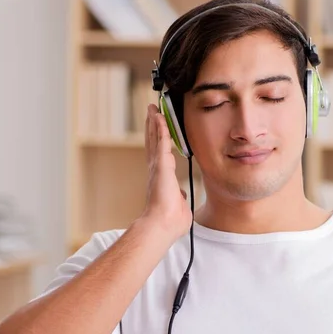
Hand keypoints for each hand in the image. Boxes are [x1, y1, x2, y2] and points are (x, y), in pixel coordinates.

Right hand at [141, 104, 192, 240]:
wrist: (163, 224)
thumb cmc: (171, 221)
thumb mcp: (178, 205)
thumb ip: (179, 197)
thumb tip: (181, 196)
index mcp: (160, 179)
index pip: (158, 155)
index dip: (157, 142)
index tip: (157, 131)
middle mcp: (156, 170)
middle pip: (153, 142)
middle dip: (152, 127)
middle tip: (151, 112)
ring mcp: (157, 166)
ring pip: (155, 139)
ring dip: (154, 123)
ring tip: (153, 109)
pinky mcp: (161, 165)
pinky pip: (161, 142)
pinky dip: (160, 128)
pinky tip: (159, 117)